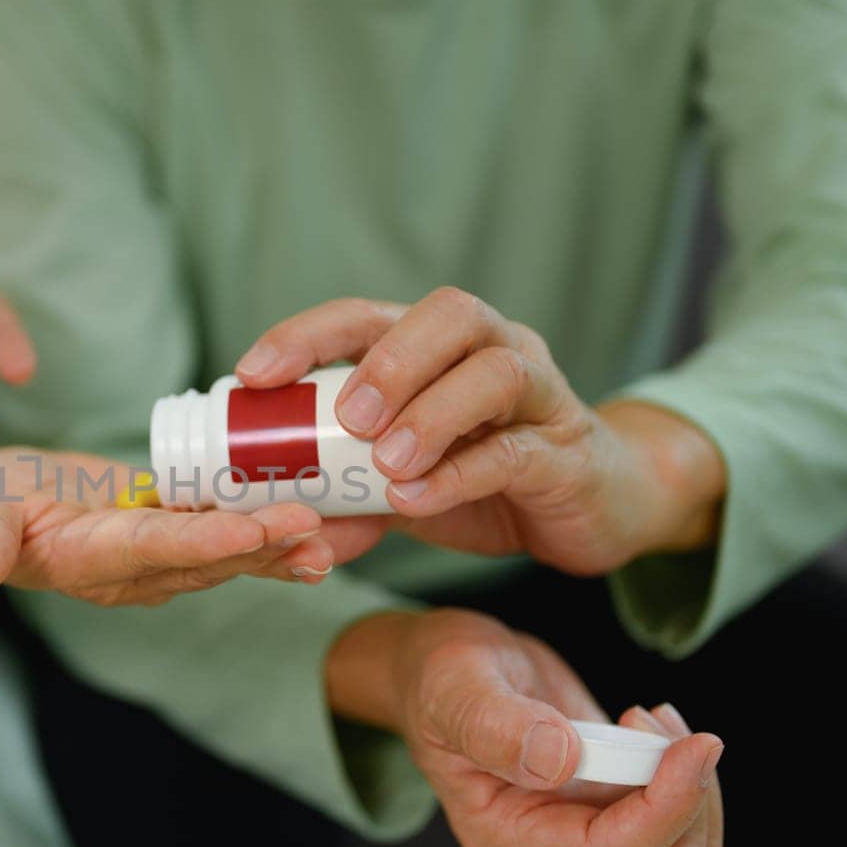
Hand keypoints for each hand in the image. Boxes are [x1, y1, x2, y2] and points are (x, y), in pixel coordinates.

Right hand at [0, 448, 341, 604]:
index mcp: (87, 561)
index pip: (151, 550)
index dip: (202, 541)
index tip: (250, 530)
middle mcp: (131, 572)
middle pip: (204, 559)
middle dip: (260, 544)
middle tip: (314, 526)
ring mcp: (154, 562)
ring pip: (225, 557)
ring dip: (277, 548)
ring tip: (331, 537)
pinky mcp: (170, 541)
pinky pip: (227, 542)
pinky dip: (271, 539)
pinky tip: (320, 538)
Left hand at [235, 290, 725, 574]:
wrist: (593, 506)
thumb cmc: (489, 476)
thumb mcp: (407, 487)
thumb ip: (351, 501)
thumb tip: (287, 532)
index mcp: (437, 345)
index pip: (366, 316)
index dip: (307, 335)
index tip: (254, 374)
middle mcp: (493, 348)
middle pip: (448, 314)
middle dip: (388, 360)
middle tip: (344, 416)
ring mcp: (539, 394)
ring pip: (495, 371)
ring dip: (431, 413)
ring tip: (385, 462)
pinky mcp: (566, 450)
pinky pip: (516, 450)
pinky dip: (459, 474)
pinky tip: (417, 498)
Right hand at [328, 609, 723, 846]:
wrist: (445, 672)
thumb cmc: (439, 680)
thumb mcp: (455, 688)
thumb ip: (497, 725)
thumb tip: (559, 761)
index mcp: (503, 836)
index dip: (665, 809)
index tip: (697, 745)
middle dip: (686, 793)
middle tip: (655, 718)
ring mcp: (579, 834)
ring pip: (681, 845)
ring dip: (690, 781)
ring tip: (650, 717)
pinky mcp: (605, 811)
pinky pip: (675, 817)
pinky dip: (683, 770)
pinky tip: (645, 723)